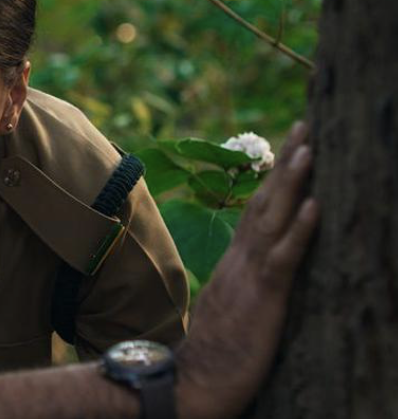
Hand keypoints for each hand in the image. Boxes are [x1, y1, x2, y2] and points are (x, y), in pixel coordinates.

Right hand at [174, 121, 318, 418]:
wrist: (189, 384)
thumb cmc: (213, 355)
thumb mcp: (229, 310)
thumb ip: (242, 284)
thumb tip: (255, 272)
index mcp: (235, 263)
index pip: (258, 211)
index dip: (277, 178)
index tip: (292, 146)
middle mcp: (240, 261)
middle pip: (264, 201)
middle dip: (286, 162)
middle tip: (304, 123)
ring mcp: (249, 276)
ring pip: (273, 219)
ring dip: (293, 181)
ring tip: (310, 145)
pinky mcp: (262, 298)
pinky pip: (284, 258)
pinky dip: (300, 229)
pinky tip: (316, 204)